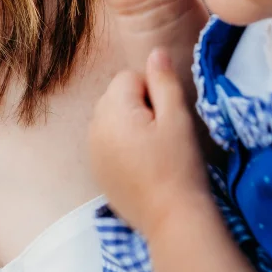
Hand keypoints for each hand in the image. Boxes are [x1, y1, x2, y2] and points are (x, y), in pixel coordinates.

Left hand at [90, 50, 209, 241]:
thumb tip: (155, 51)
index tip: (166, 120)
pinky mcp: (96, 170)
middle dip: (139, 108)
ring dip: (130, 127)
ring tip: (153, 153)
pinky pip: (107, 142)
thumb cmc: (180, 166)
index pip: (129, 78)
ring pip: (111, 119)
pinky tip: (142, 168)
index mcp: (112, 109)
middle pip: (116, 97)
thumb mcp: (177, 118)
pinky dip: (122, 147)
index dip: (153, 94)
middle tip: (162, 137)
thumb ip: (163, 81)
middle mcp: (94, 126)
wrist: (172, 220)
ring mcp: (91, 150)